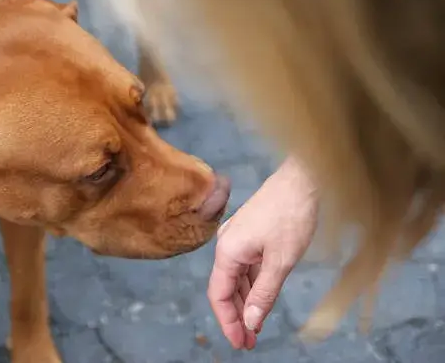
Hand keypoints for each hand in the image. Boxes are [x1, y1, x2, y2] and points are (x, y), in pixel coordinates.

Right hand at [208, 157, 318, 348]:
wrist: (303, 179)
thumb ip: (263, 294)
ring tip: (255, 328)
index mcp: (228, 251)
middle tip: (249, 342)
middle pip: (226, 288)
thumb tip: (251, 322)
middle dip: (237, 316)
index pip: (219, 295)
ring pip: (237, 278)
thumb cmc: (291, 215)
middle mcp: (228, 245)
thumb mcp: (280, 262)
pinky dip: (253, 285)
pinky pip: (247, 267)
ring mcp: (238, 239)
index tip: (240, 343)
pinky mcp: (250, 235)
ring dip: (245, 302)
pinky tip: (261, 300)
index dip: (227, 322)